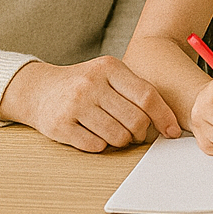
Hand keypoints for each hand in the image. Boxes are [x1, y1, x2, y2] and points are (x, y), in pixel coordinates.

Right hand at [0, 56, 180, 152]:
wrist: (39, 89)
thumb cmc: (83, 83)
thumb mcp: (108, 74)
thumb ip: (135, 90)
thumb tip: (168, 121)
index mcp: (109, 67)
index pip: (147, 95)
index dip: (163, 116)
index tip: (172, 131)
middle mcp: (91, 83)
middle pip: (135, 120)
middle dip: (140, 133)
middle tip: (136, 134)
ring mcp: (74, 104)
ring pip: (117, 136)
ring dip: (121, 141)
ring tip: (114, 132)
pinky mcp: (60, 125)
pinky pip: (96, 146)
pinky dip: (101, 146)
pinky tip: (94, 135)